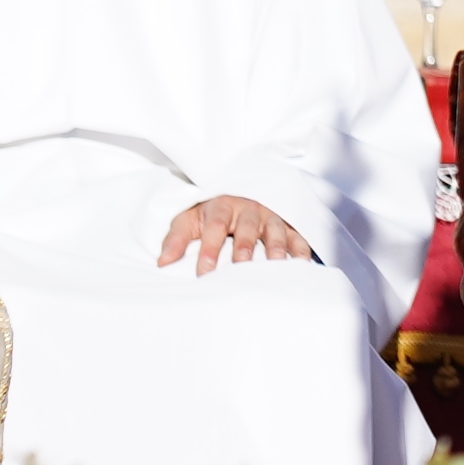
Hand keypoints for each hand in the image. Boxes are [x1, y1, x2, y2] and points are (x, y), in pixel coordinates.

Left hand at [159, 192, 317, 271]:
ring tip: (275, 268)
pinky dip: (301, 251)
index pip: (215, 227)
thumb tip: (162, 263)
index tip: (204, 272)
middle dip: (244, 249)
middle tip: (240, 268)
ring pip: (275, 232)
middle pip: (247, 229)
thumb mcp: (190, 219)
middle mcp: (249, 209)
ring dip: (276, 249)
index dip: (210, 248)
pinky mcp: (289, 225)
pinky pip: (298, 237)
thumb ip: (175, 239)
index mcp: (222, 206)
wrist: (240, 192)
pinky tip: (302, 267)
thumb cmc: (212, 213)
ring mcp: (271, 217)